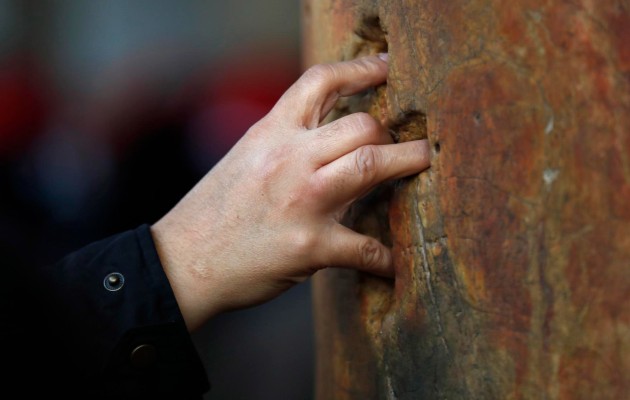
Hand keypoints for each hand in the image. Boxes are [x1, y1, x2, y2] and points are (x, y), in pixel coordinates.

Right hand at [151, 54, 430, 330]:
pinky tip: (395, 262)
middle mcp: (288, 159)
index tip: (387, 68)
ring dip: (408, 162)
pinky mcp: (310, 246)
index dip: (361, 70)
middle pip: (361, 124)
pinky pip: (365, 248)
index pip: (320, 82)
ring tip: (425, 162)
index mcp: (271, 133)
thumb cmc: (214, 211)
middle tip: (410, 140)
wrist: (183, 260)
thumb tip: (329, 135)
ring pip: (370, 164)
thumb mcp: (245, 157)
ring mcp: (301, 201)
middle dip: (394, 131)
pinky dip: (386, 257)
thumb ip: (287, 141)